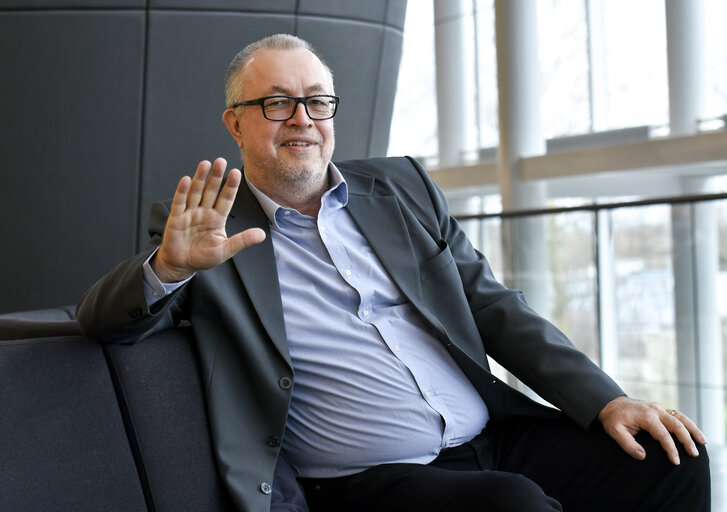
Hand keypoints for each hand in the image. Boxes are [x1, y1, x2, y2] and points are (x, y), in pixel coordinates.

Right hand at [152, 158, 265, 281]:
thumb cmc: (203, 258)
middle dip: (216, 176)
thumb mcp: (226, 250)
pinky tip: (186, 179)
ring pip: (196, 192)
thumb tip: (262, 235)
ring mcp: (190, 213)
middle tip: (221, 161)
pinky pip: (180, 202)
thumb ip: (242, 240)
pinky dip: (182, 191)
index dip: (231, 186)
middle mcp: (204, 212)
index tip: (236, 172)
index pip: (226, 198)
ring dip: (200, 178)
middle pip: (211, 191)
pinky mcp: (176, 218)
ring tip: (206, 164)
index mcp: (217, 218)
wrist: (182, 265)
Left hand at [598, 396, 706, 464]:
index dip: (671, 449)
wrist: (610, 403)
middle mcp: (655, 410)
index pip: (663, 434)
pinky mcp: (660, 409)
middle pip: (677, 424)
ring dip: (693, 429)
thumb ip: (627, 444)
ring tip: (702, 442)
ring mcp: (659, 408)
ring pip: (681, 417)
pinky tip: (693, 432)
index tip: (676, 461)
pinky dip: (687, 423)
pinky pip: (677, 415)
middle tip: (694, 454)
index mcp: (645, 416)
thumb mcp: (615, 432)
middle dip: (687, 440)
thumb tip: (642, 456)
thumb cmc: (613, 419)